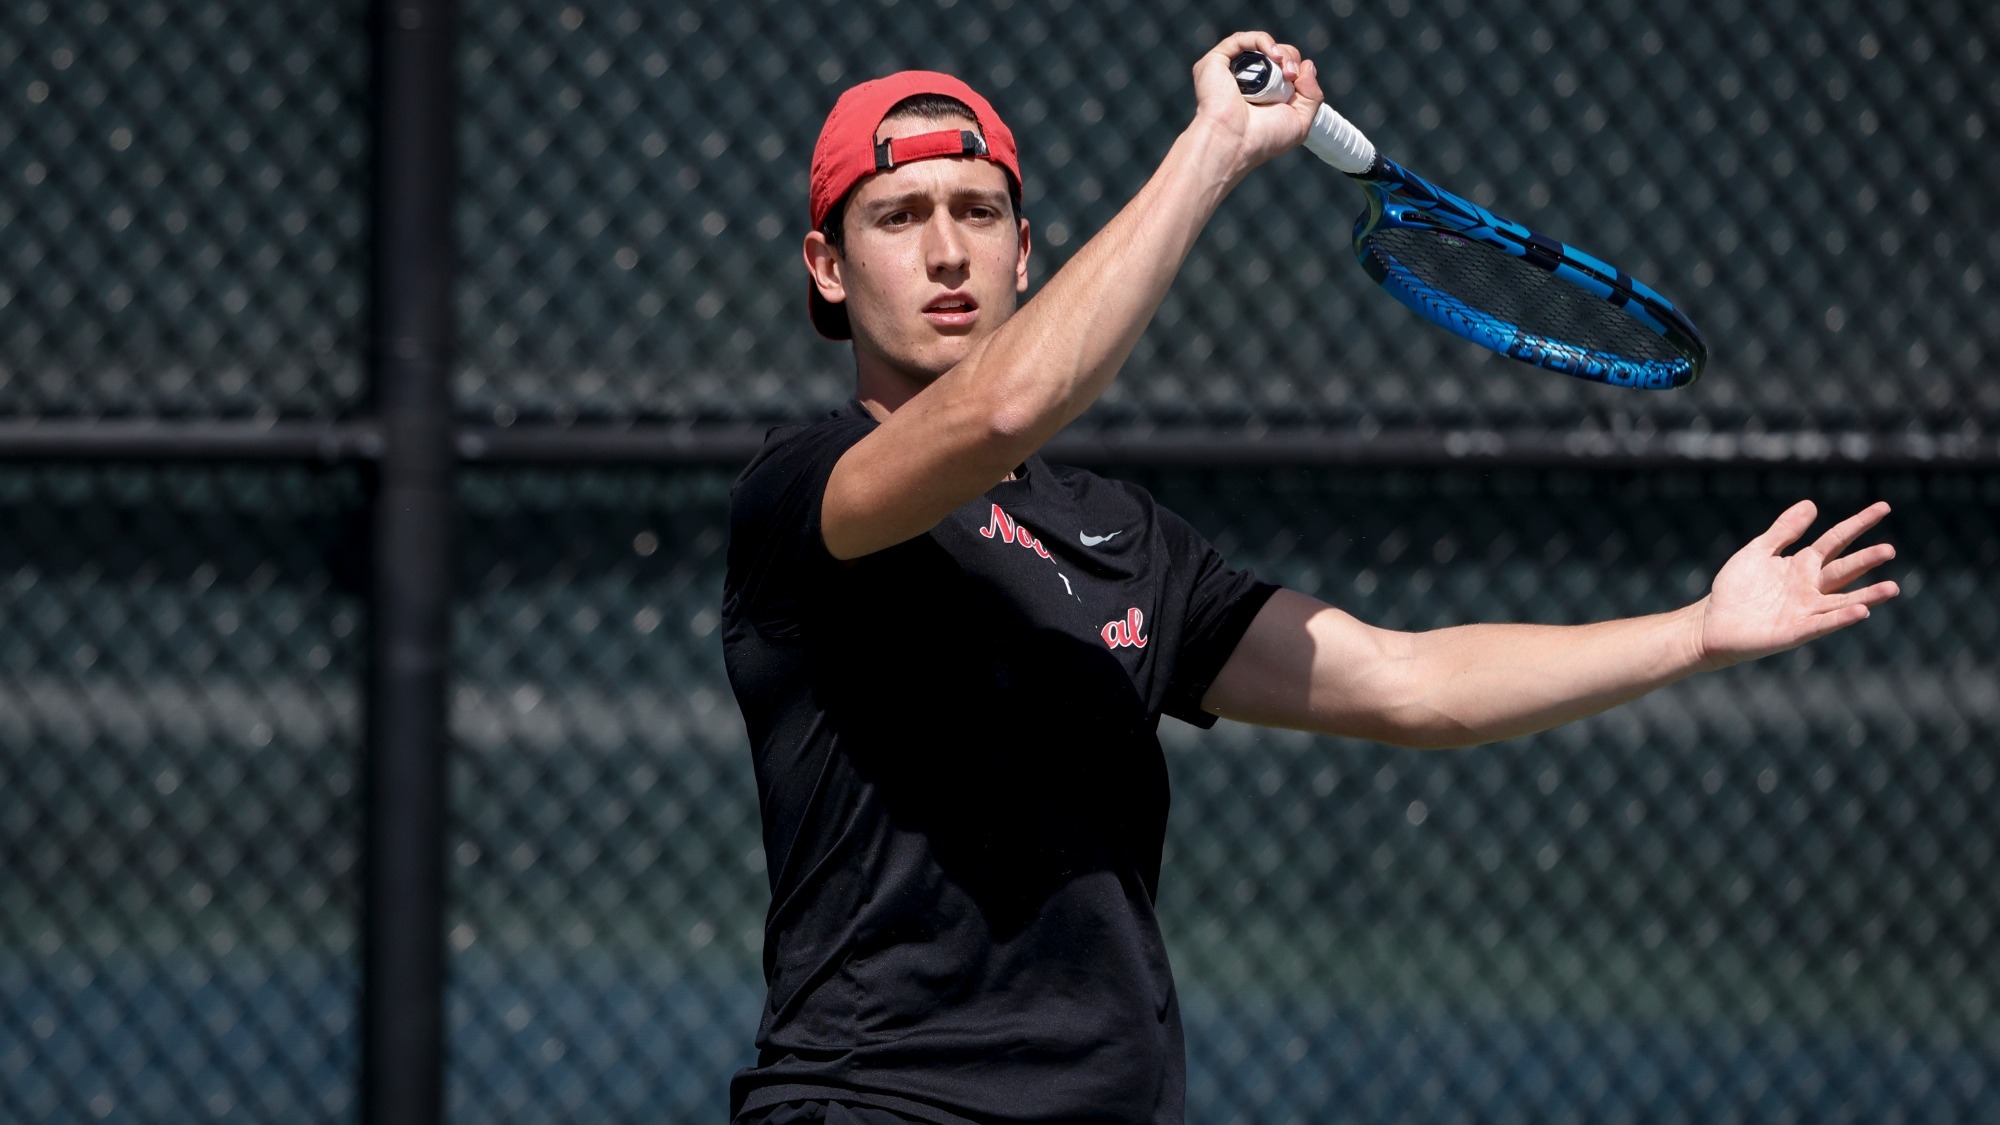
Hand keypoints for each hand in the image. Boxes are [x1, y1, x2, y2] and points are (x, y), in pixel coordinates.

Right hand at [1191, 31, 1323, 174]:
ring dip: (1281, 52)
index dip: (1297, 69)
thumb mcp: (1300, 122)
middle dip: (1290, 59)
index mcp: (1262, 94)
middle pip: (1275, 53)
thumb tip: (1308, 65)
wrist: (1234, 143)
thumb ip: (1312, 95)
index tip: (1299, 81)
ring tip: (1285, 71)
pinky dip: (1262, 41)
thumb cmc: (1263, 139)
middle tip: (1291, 77)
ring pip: (1260, 45)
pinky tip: (1274, 55)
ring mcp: (1229, 71)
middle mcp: (1245, 81)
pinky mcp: (1215, 62)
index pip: (1284, 68)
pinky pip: (1241, 39)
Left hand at [1694, 500, 1899, 667]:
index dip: (1858, 524)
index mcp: (1803, 565)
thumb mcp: (1758, 551)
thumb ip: (1784, 531)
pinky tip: (1862, 612)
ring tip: (1892, 588)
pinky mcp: (1796, 631)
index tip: (1884, 507)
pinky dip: (1841, 618)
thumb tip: (1812, 504)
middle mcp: (1811, 587)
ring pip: (1843, 600)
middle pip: (1844, 570)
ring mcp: (1806, 610)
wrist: (1713, 622)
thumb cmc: (1736, 587)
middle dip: (1866, 560)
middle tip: (1889, 549)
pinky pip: (1823, 623)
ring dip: (1868, 595)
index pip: (1836, 540)